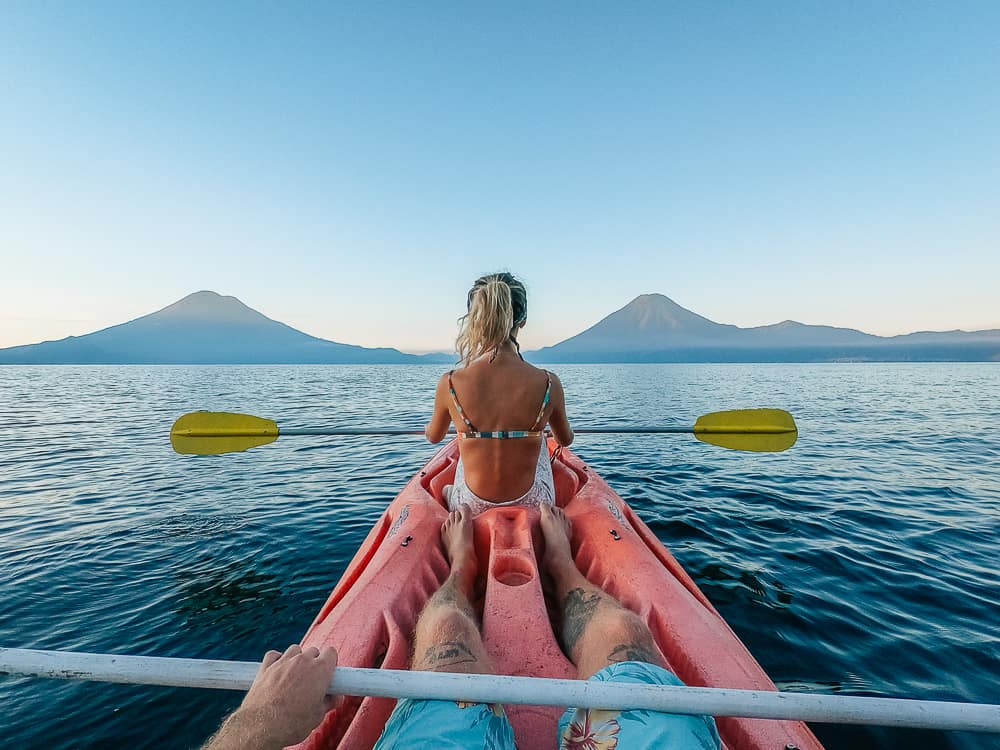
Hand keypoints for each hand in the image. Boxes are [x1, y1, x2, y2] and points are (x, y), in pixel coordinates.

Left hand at [204, 644, 337, 749]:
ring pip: (294, 650)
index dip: (330, 663)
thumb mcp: (318, 715)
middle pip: (313, 651)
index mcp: (320, 670)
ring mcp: (283, 662)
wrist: (263, 727)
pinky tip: (278, 670)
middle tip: (311, 680)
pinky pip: (274, 655)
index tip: (328, 674)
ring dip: (296, 659)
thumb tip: (336, 698)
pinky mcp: (266, 667)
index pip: (331, 653)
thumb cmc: (292, 723)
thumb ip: (329, 702)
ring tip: (294, 675)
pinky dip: (277, 660)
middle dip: (314, 663)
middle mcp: (302, 661)